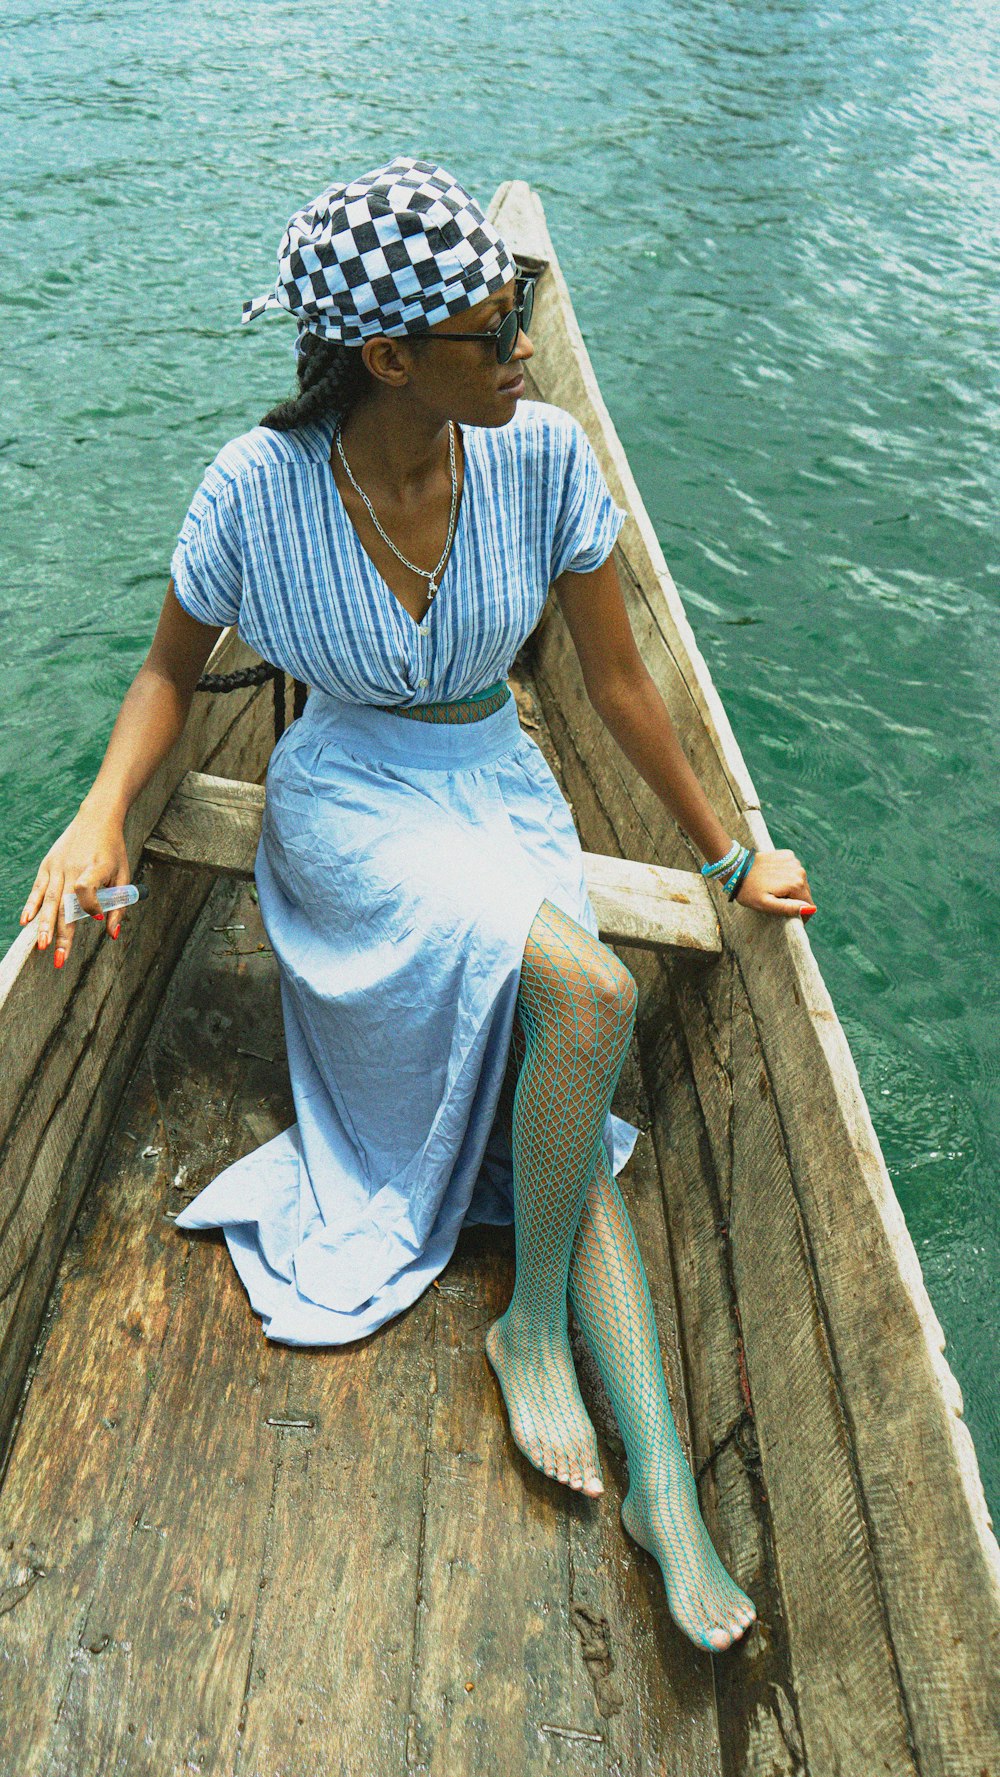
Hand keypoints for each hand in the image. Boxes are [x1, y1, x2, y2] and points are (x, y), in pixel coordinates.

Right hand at [19, 803, 131, 968]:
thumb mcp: (124, 875)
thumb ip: (119, 905)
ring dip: (45, 925)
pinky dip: (31, 905)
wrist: (97, 817)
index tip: (96, 919)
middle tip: (59, 960)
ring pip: (50, 900)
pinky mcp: (47, 865)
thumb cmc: (113, 851)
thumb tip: (112, 935)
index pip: (87, 889)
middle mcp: (74, 867)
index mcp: (96, 867)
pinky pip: (38, 889)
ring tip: (42, 947)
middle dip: (62, 934)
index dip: (91, 907)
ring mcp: (57, 866)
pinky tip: (25, 922)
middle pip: (66, 904)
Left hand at [732, 848, 815, 918]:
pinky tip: (773, 878)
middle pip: (804, 892)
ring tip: (773, 889)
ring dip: (790, 888)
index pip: (808, 904)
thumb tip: (810, 909)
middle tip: (776, 902)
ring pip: (799, 882)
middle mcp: (799, 870)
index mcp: (796, 884)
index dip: (801, 915)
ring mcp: (794, 861)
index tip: (789, 918)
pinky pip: (793, 870)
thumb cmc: (748, 890)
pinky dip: (786, 876)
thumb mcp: (765, 904)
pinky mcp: (788, 855)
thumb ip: (788, 908)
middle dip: (795, 900)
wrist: (735, 868)